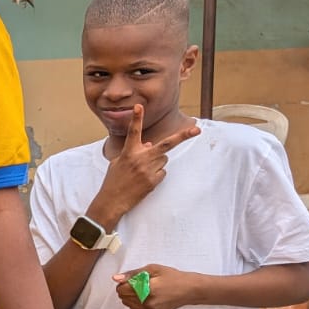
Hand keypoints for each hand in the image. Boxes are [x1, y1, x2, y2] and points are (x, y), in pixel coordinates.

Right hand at [88, 103, 198, 225]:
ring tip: (141, 173)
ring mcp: (148, 170)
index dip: (136, 119)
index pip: (133, 132)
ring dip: (157, 162)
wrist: (111, 201)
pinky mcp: (153, 181)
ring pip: (163, 159)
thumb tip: (150, 144)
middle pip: (166, 144)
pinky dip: (156, 175)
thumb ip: (135, 151)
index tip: (139, 107)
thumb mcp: (119, 163)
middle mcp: (140, 158)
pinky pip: (162, 172)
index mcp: (129, 152)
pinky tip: (144, 181)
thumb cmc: (114, 180)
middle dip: (183, 136)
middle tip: (197, 129)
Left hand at [113, 263, 195, 308]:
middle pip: (123, 297)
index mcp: (148, 289)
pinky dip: (137, 303)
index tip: (132, 279)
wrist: (189, 290)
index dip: (124, 283)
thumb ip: (132, 274)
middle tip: (140, 284)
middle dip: (127, 289)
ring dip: (131, 297)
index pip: (122, 289)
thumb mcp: (152, 269)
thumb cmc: (172, 277)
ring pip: (128, 304)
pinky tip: (148, 297)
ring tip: (146, 290)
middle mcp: (148, 303)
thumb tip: (115, 278)